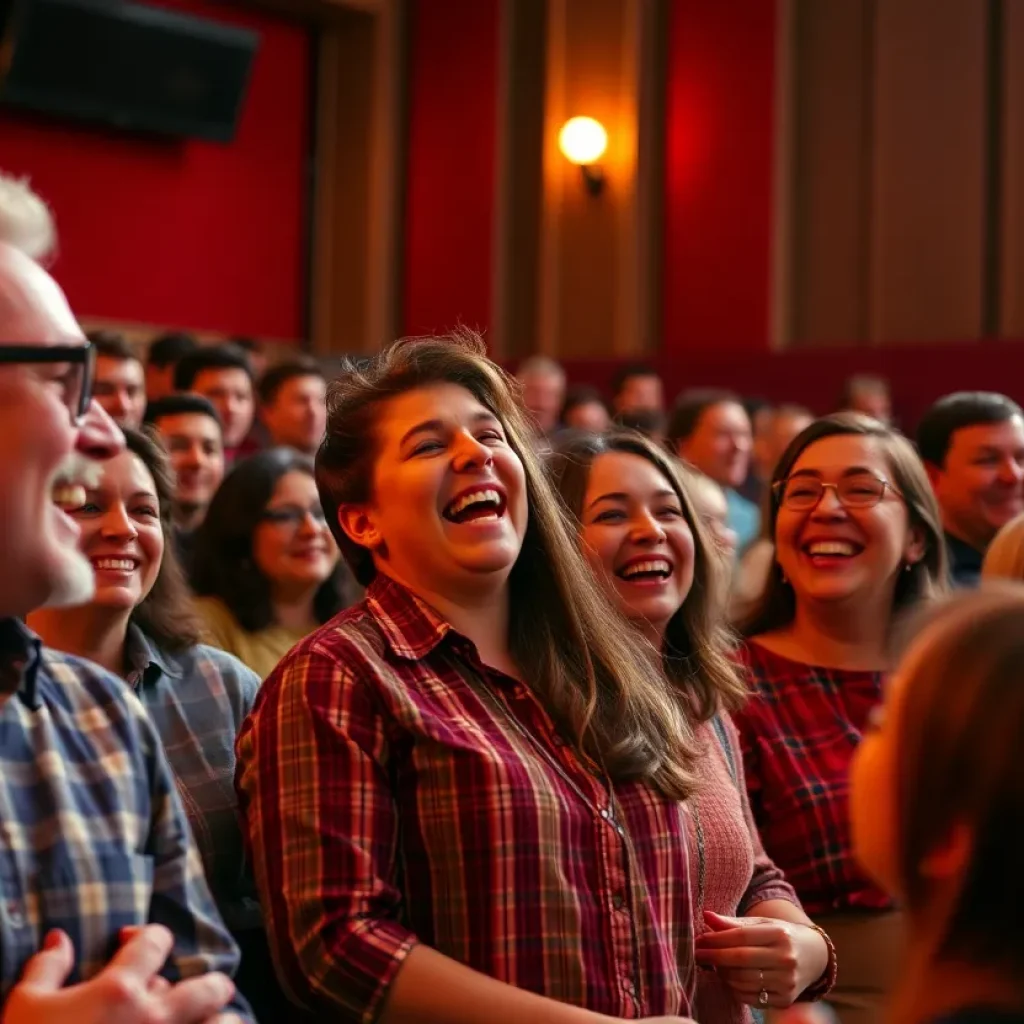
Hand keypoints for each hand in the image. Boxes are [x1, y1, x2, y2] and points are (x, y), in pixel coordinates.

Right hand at [1, 925, 240, 1023]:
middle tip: (196, 992)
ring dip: (220, 1023)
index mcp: (120, 989)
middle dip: (209, 985)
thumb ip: (47, 968)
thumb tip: (60, 938)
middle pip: (210, 986)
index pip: (157, 941)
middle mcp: (154, 1017)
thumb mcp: (24, 1006)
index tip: (133, 944)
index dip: (148, 937)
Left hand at [694, 911, 827, 1007]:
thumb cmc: (780, 935)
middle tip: (697, 954)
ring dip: (722, 974)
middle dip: (714, 957)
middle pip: (740, 959)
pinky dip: (734, 989)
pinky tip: (729, 978)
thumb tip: (706, 916)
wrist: (813, 957)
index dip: (716, 939)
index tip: (699, 940)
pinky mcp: (785, 1000)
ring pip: (743, 980)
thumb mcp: (761, 924)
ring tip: (714, 965)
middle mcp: (786, 958)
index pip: (740, 936)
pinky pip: (750, 997)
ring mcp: (787, 982)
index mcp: (779, 934)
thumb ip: (733, 922)